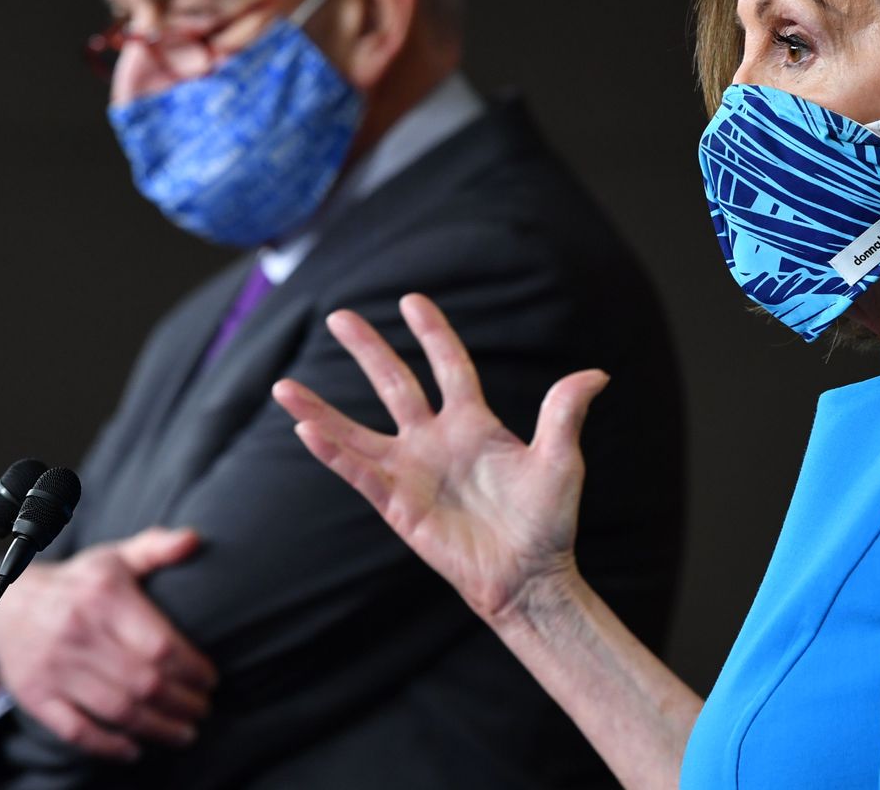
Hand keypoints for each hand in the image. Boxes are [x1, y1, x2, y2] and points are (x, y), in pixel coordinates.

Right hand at [0, 526, 216, 760]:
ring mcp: (56, 668)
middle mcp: (79, 633)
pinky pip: (77, 730)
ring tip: (184, 732)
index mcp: (103, 597)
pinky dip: (109, 746)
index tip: (210, 680)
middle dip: (183, 703)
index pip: (160, 644)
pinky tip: (134, 749)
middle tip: (203, 710)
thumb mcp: (112, 559)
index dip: (192, 669)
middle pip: (144, 682)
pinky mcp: (37, 697)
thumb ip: (155, 548)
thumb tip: (194, 540)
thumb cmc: (72, 585)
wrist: (3, 608)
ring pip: (117, 710)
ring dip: (158, 728)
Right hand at [271, 293, 608, 623]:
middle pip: (395, 384)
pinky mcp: (398, 505)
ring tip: (283, 386)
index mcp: (474, 425)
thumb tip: (596, 373)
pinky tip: (305, 430)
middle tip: (339, 316)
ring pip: (357, 431)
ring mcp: (412, 472)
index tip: (411, 300)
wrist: (530, 578)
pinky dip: (333, 452)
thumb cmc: (547, 523)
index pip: (448, 367)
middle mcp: (435, 442)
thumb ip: (564, 413)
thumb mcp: (559, 461)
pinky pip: (359, 472)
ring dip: (321, 410)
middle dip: (369, 349)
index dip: (432, 334)